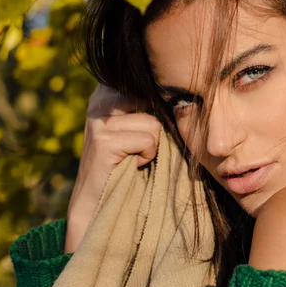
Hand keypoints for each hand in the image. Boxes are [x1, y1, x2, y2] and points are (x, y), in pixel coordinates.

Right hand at [64, 84, 161, 252]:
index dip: (163, 105)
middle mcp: (101, 98)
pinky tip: (133, 165)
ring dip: (153, 146)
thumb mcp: (139, 127)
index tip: (156, 128)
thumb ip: (153, 106)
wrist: (99, 203)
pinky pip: (148, 140)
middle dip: (159, 128)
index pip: (150, 83)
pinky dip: (147, 156)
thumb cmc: (128, 163)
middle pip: (155, 101)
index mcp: (109, 89)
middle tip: (144, 147)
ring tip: (135, 157)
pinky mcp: (103, 140)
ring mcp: (99, 118)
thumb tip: (186, 93)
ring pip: (154, 123)